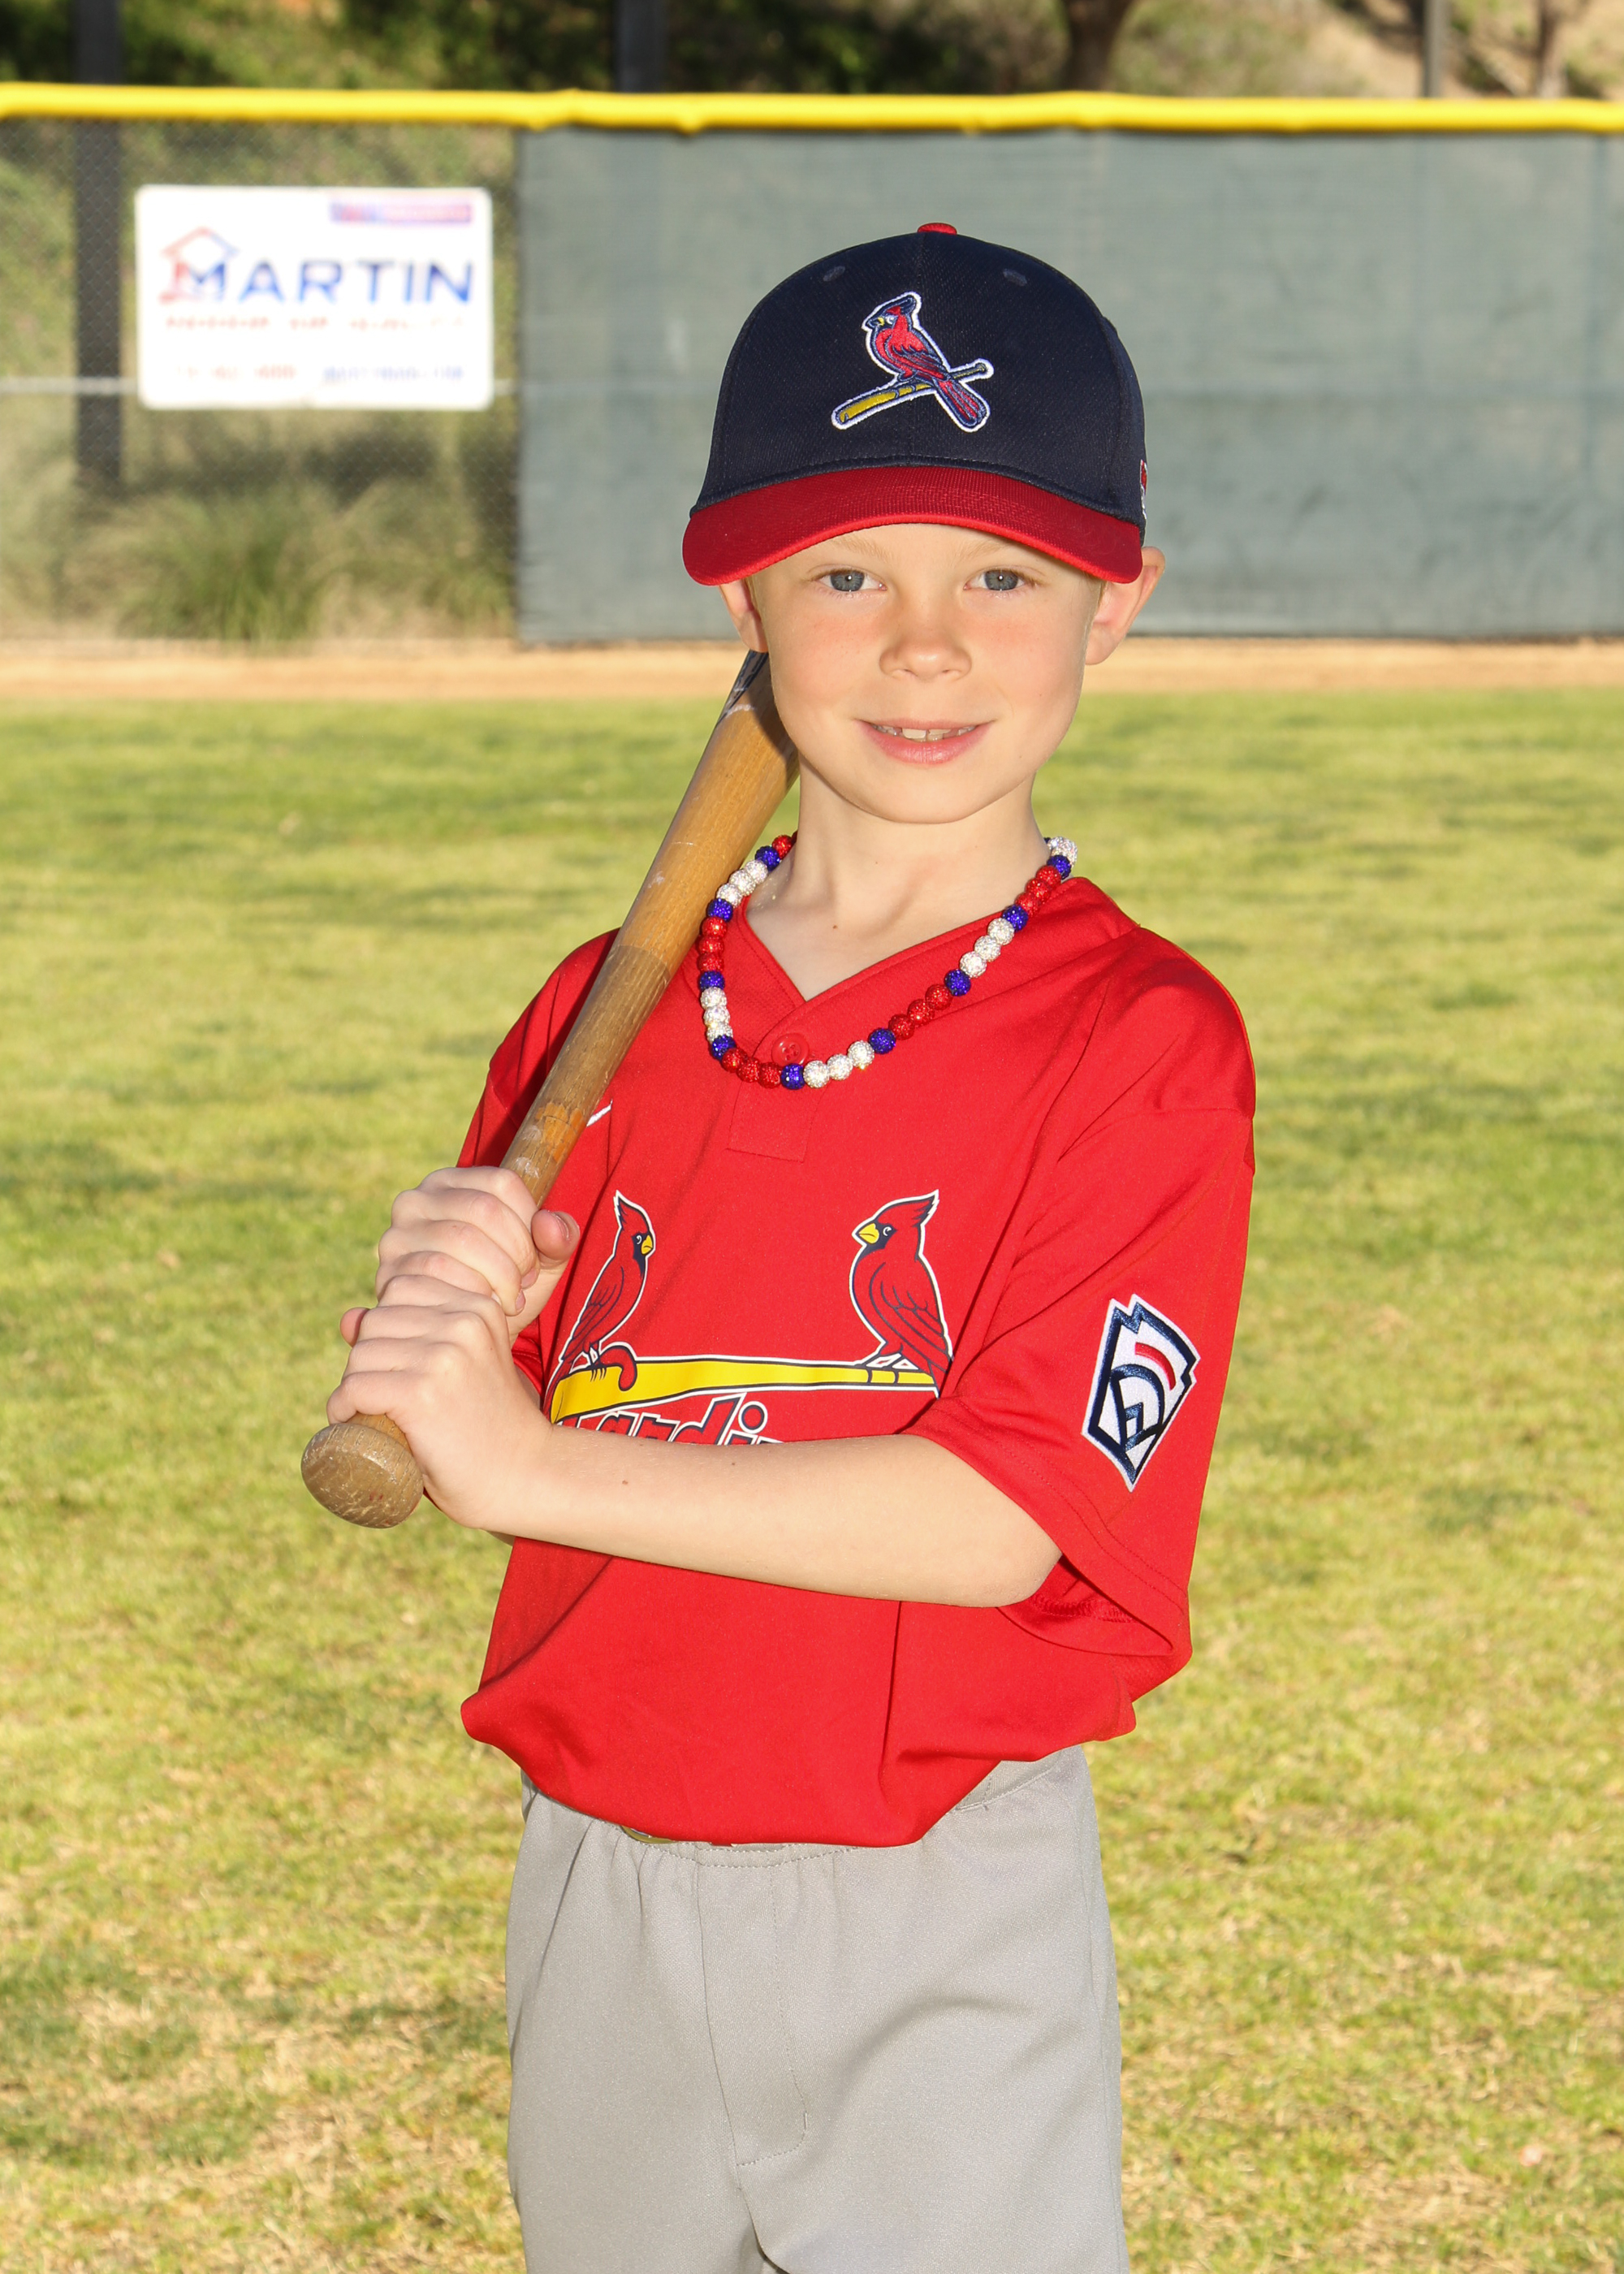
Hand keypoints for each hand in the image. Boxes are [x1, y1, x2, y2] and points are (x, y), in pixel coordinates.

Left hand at [327, 1267, 549, 1531]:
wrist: (522, 1475)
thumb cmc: (487, 1424)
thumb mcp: (462, 1365)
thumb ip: (416, 1333)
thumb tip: (348, 1317)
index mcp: (478, 1307)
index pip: (400, 1287)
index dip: (386, 1325)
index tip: (393, 1362)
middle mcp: (464, 1322)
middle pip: (376, 1321)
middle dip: (366, 1358)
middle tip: (378, 1395)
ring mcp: (444, 1357)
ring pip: (361, 1353)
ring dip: (354, 1383)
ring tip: (369, 1410)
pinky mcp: (421, 1393)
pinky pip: (357, 1387)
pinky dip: (343, 1406)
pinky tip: (349, 1420)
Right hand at [337, 1167, 577, 1349]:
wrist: (464, 1340)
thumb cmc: (503, 1289)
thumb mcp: (540, 1262)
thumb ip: (558, 1240)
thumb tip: (551, 1225)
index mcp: (452, 1183)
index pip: (502, 1183)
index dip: (529, 1223)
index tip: (534, 1257)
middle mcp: (416, 1200)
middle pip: (484, 1209)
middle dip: (517, 1253)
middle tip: (523, 1284)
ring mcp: (397, 1236)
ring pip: (463, 1239)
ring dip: (499, 1276)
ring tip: (509, 1300)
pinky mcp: (389, 1273)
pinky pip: (439, 1273)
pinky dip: (472, 1294)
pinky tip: (482, 1310)